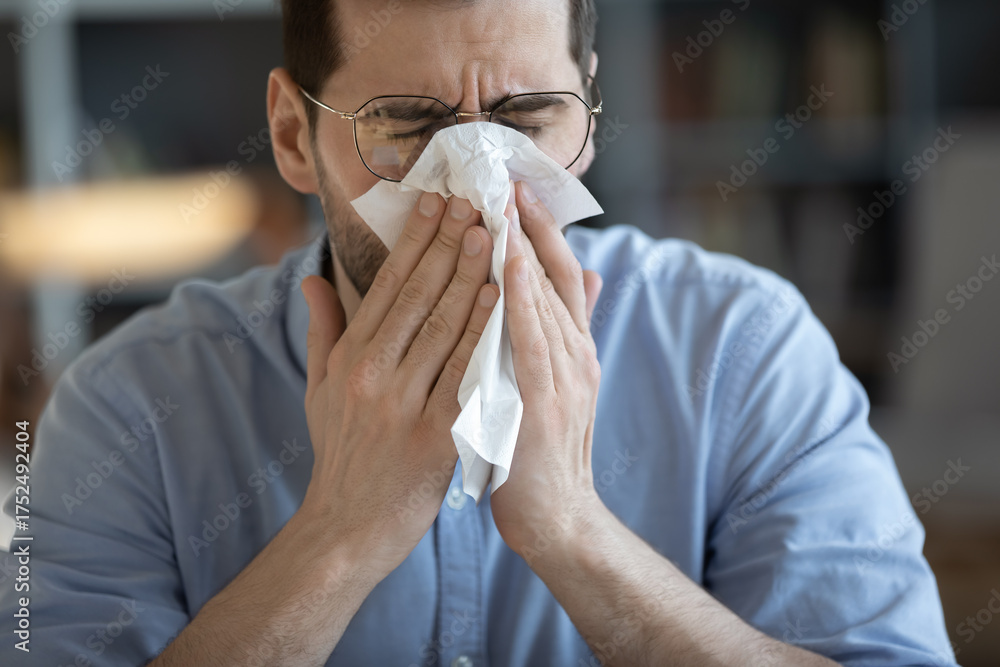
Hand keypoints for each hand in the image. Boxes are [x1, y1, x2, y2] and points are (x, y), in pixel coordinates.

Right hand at [299, 193, 497, 578]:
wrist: (347, 529)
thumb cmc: (341, 456)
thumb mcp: (320, 390)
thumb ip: (322, 330)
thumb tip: (314, 277)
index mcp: (351, 358)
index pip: (387, 286)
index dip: (414, 241)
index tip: (436, 202)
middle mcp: (374, 374)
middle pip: (418, 296)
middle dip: (448, 244)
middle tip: (473, 201)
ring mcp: (404, 404)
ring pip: (444, 327)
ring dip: (471, 277)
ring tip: (493, 234)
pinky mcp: (434, 435)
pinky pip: (465, 374)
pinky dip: (484, 335)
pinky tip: (502, 301)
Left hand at [490, 180, 604, 561]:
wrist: (556, 515)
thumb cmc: (541, 447)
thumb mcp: (556, 381)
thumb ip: (562, 330)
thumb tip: (584, 274)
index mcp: (569, 346)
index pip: (555, 273)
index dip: (539, 229)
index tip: (514, 186)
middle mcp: (574, 354)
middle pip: (553, 277)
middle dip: (530, 225)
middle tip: (505, 177)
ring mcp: (565, 378)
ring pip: (544, 301)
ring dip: (525, 250)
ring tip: (505, 204)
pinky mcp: (546, 405)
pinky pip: (532, 345)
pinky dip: (523, 304)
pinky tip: (508, 269)